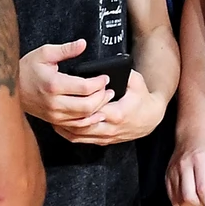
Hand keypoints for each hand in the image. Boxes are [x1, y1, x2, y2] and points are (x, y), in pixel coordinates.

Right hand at [18, 40, 111, 121]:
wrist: (12, 87)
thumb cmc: (27, 69)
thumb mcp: (45, 53)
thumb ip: (66, 49)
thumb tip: (83, 44)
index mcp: (54, 84)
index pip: (85, 88)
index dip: (99, 83)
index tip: (105, 77)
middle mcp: (54, 102)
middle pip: (87, 105)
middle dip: (102, 97)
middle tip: (109, 89)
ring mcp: (53, 114)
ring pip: (83, 118)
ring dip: (98, 109)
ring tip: (105, 99)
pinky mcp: (53, 120)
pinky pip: (76, 126)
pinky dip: (88, 121)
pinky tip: (95, 113)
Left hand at [48, 69, 162, 144]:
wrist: (150, 119)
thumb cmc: (142, 99)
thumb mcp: (136, 81)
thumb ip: (123, 73)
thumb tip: (109, 64)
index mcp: (117, 113)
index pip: (93, 108)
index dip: (81, 99)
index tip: (71, 90)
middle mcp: (110, 128)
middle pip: (81, 122)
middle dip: (67, 112)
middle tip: (55, 100)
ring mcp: (105, 137)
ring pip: (78, 133)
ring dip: (65, 123)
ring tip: (53, 110)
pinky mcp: (102, 141)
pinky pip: (80, 139)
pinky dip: (68, 132)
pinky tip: (59, 123)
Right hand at [167, 135, 204, 205]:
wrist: (193, 138)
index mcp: (201, 161)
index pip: (203, 189)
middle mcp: (184, 165)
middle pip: (189, 197)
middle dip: (201, 205)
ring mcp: (172, 171)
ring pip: (180, 201)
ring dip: (192, 205)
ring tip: (200, 196)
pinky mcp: (167, 176)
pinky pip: (173, 199)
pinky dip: (184, 203)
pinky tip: (191, 195)